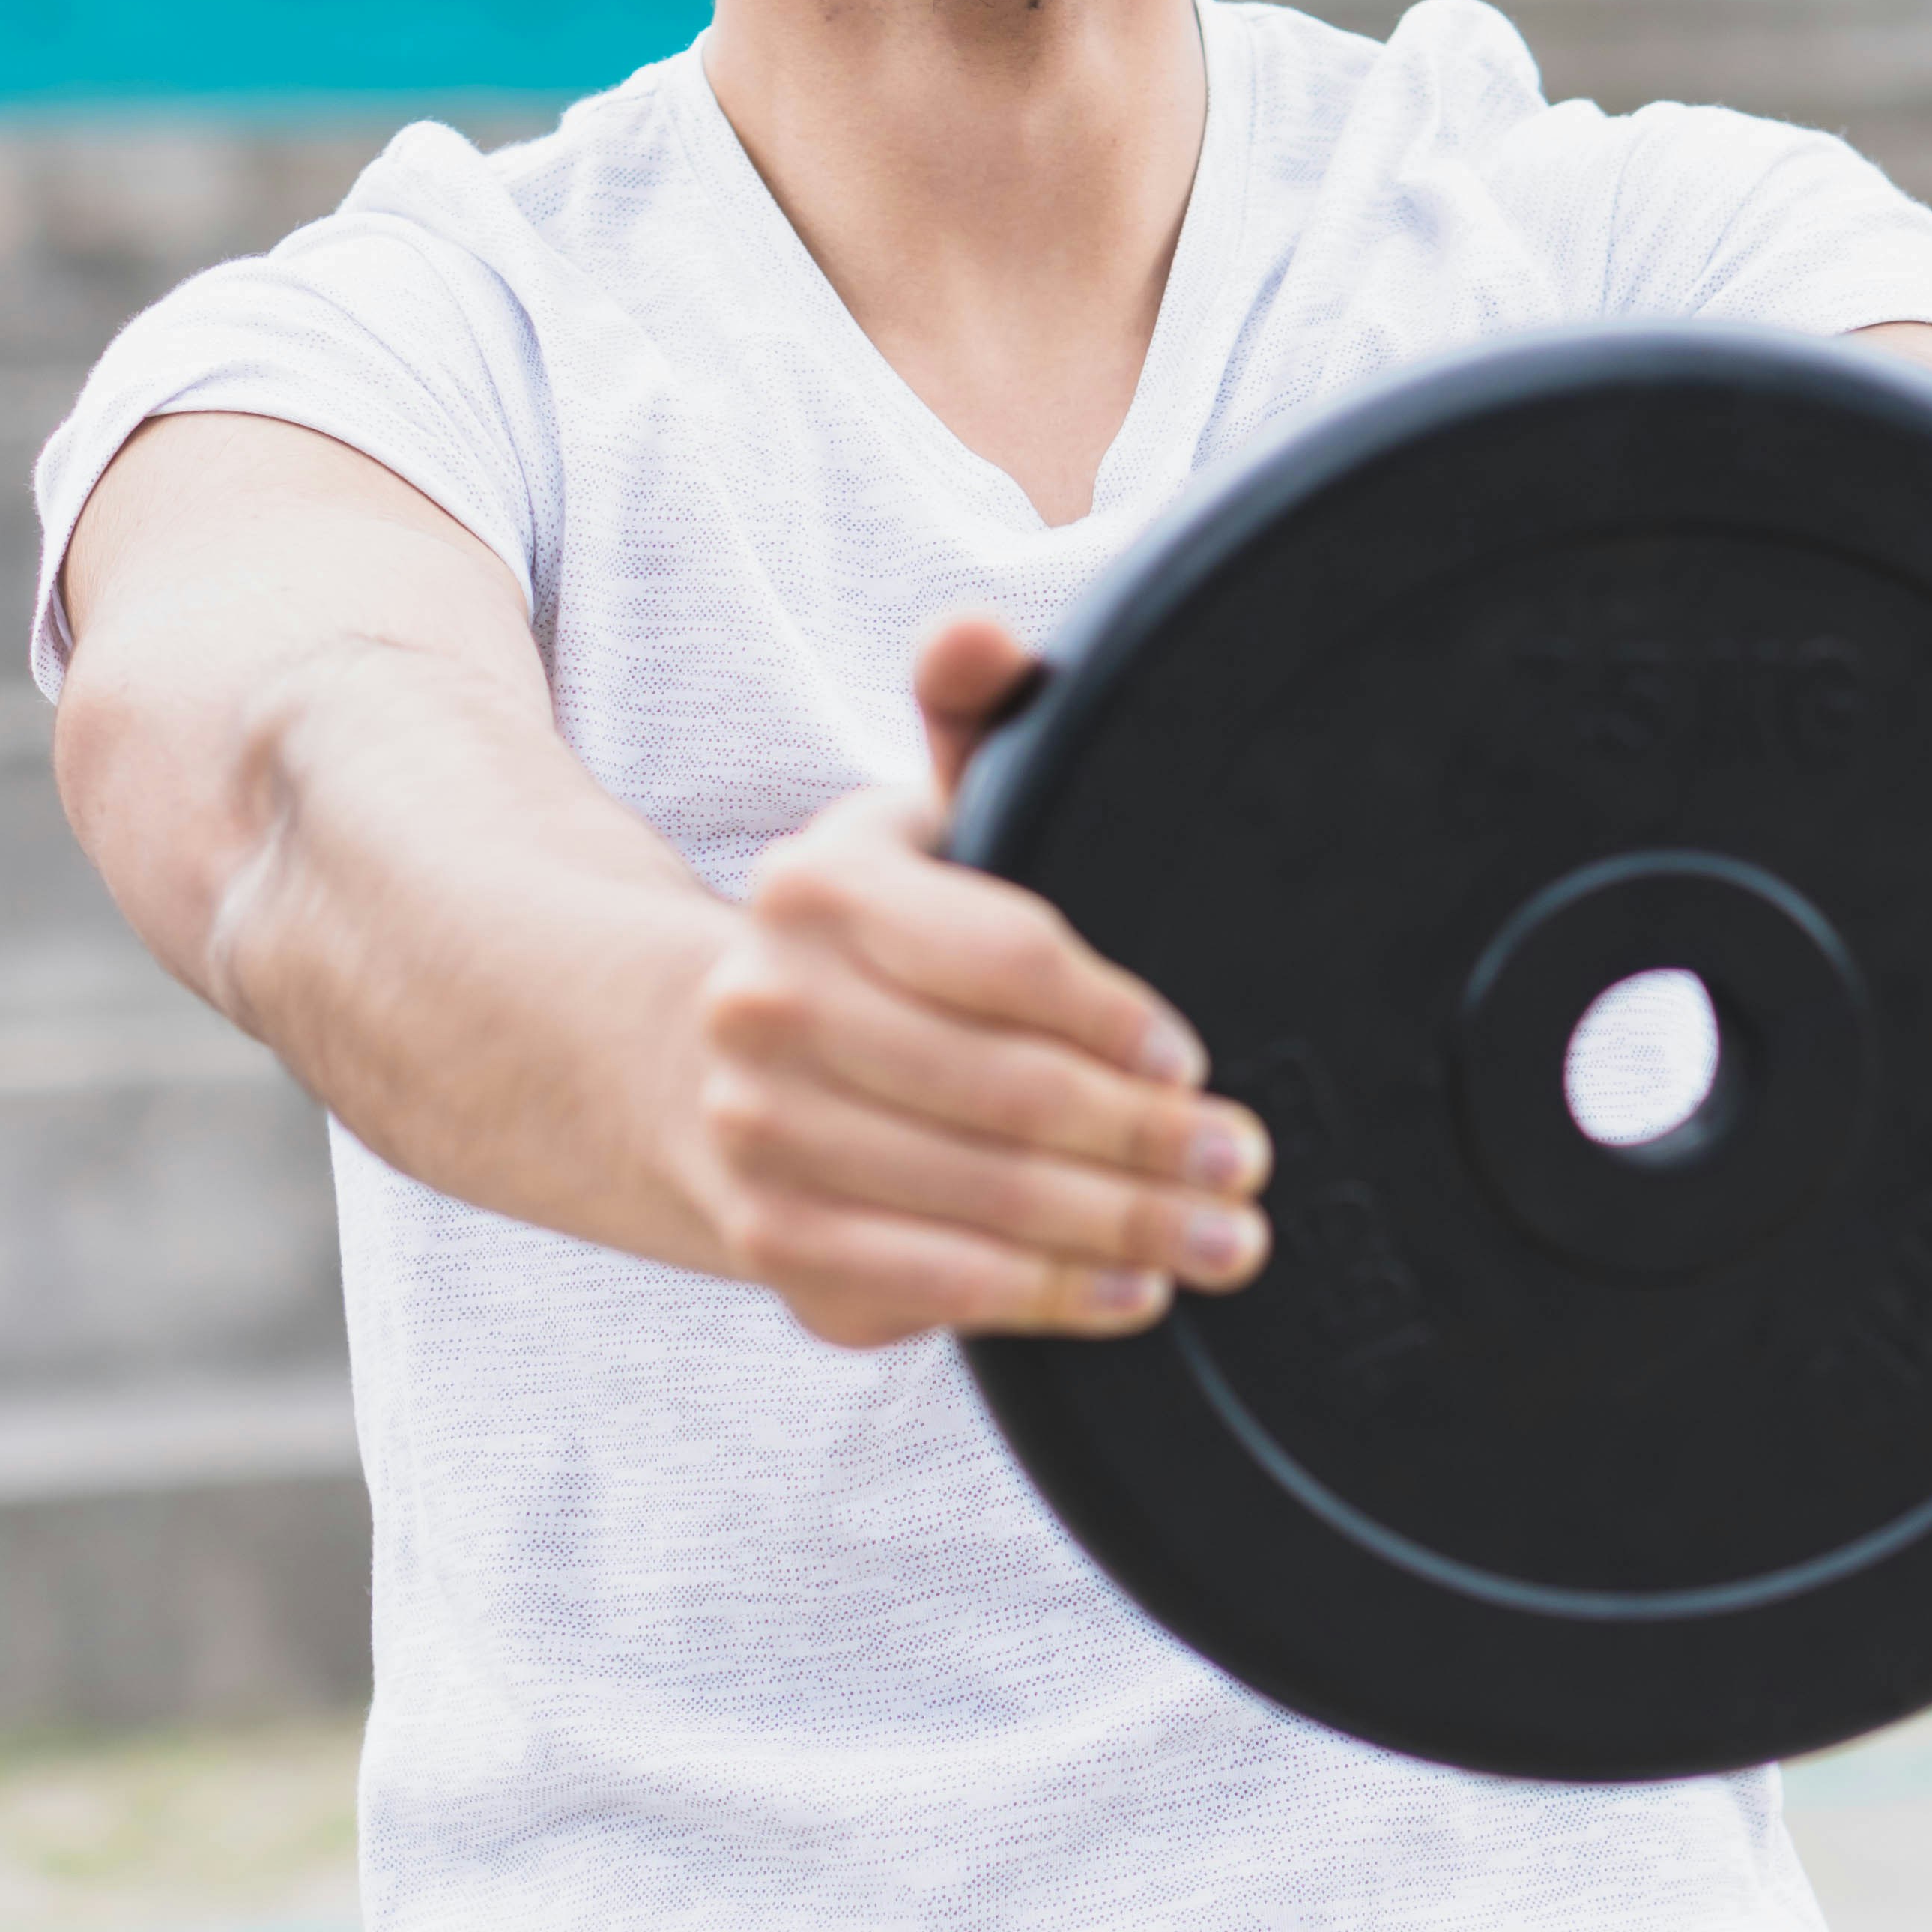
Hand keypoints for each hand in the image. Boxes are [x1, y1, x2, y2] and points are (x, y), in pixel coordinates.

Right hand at [692, 615, 1271, 1344]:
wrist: (682, 1061)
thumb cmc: (861, 941)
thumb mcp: (911, 815)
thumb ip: (970, 719)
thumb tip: (979, 632)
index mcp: (818, 885)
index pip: (1004, 957)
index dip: (1116, 1019)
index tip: (1195, 1059)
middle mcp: (767, 1010)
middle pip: (1008, 1094)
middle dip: (1152, 1144)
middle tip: (1248, 1167)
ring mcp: (761, 1137)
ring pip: (984, 1202)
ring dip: (1125, 1232)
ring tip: (1226, 1241)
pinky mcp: (774, 1243)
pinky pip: (934, 1286)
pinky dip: (1045, 1299)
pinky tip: (1127, 1294)